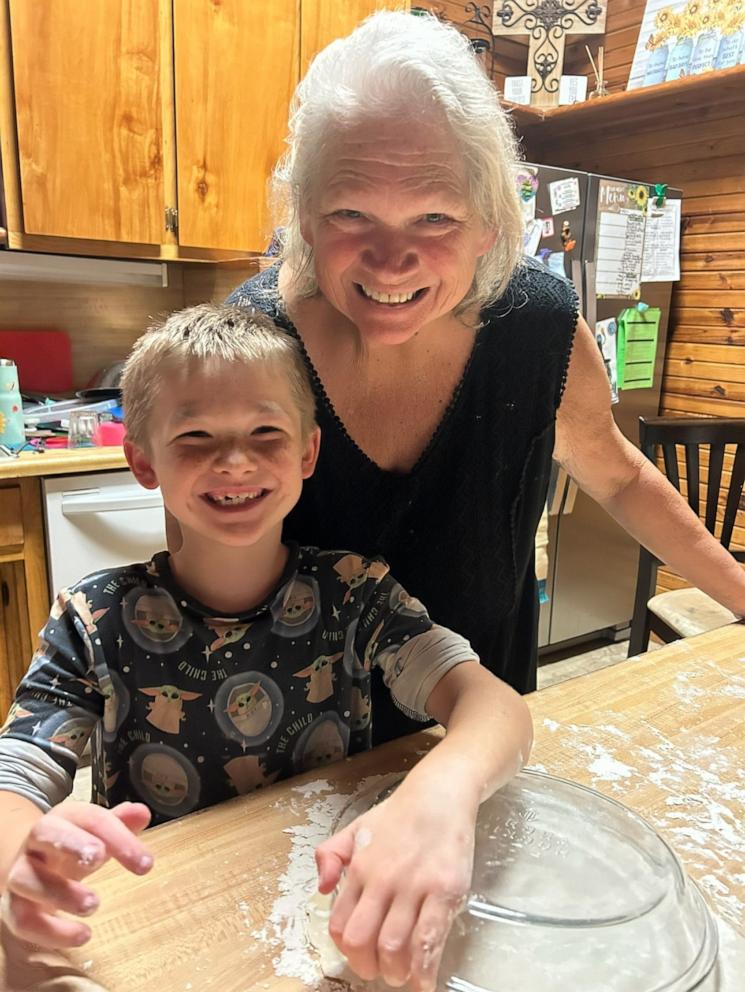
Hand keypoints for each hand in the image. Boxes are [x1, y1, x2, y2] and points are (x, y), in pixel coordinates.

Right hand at [3, 800, 151, 948]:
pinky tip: (82, 935)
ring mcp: (21, 872)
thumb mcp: (96, 832)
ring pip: (26, 878)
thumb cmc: (72, 844)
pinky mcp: (14, 906)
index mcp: (64, 817)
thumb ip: (119, 823)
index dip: (118, 837)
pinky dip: (50, 932)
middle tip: (98, 859)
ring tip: (93, 904)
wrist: (30, 862)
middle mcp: (37, 841)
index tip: (145, 863)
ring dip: (59, 892)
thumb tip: (143, 813)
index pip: (90, 817)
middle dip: (72, 843)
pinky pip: (22, 920)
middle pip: (46, 832)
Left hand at [315, 781, 474, 990]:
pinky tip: (424, 982)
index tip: (359, 957)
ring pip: (394, 945)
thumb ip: (330, 856)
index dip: (347, 950)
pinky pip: (430, 939)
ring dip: (395, 972)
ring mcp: (414, 886)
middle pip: (362, 940)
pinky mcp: (444, 891)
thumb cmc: (399, 814)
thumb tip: (322, 889)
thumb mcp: (356, 828)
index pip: (340, 924)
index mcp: (360, 869)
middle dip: (368, 967)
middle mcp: (383, 880)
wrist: (439, 794)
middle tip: (378, 972)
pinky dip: (424, 969)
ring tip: (401, 975)